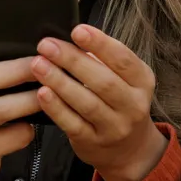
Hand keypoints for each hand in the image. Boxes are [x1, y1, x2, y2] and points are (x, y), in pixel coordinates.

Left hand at [31, 24, 166, 180]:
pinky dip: (56, 108)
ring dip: (60, 82)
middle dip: (72, 60)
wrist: (129, 150)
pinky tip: (42, 93)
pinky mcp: (93, 142)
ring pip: (87, 103)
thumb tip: (70, 39)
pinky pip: (72, 124)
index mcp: (142, 81)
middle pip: (103, 81)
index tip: (77, 30)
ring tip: (38, 65)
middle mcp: (132, 105)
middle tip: (46, 45)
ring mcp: (114, 127)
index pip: (123, 59)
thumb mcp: (124, 80)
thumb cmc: (119, 102)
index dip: (100, 44)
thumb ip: (103, 60)